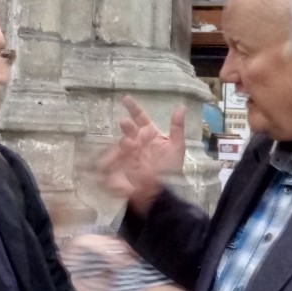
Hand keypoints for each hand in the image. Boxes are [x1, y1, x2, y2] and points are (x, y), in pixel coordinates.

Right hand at [97, 96, 186, 213]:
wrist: (162, 193)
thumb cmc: (170, 169)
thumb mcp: (176, 147)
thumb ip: (177, 127)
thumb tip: (181, 107)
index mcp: (149, 135)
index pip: (140, 118)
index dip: (133, 108)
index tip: (125, 98)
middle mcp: (137, 142)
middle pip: (129, 130)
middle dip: (127, 127)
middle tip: (125, 124)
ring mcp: (128, 154)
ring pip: (120, 145)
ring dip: (123, 145)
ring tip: (129, 147)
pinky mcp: (120, 167)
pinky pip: (112, 161)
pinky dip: (110, 161)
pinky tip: (111, 162)